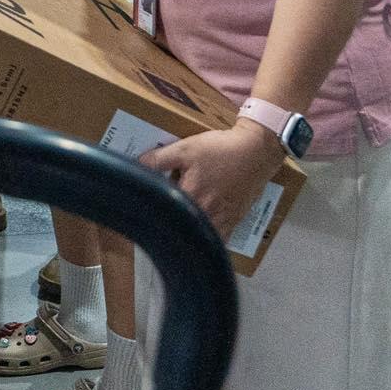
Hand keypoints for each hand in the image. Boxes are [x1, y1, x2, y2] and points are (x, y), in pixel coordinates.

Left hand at [140, 123, 281, 239]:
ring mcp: (221, 221)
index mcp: (190, 197)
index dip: (148, 213)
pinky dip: (206, 240)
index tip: (137, 213)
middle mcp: (206, 215)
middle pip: (180, 228)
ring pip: (198, 237)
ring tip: (171, 233)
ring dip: (186, 236)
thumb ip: (158, 159)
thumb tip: (133, 166)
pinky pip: (217, 239)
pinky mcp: (233, 221)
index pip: (162, 213)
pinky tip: (197, 238)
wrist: (257, 152)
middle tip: (151, 224)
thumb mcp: (185, 148)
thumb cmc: (221, 150)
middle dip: (165, 226)